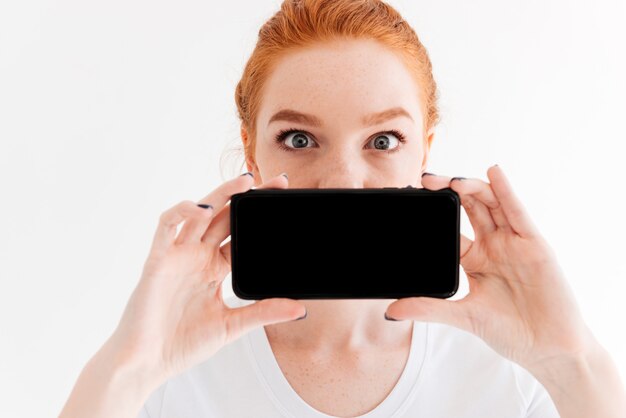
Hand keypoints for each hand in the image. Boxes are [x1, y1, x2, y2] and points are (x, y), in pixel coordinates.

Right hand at [110, 172, 306, 383]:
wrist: (147, 363)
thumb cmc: (183, 344)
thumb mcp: (232, 325)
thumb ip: (263, 312)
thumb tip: (299, 308)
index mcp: (214, 269)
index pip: (242, 235)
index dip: (260, 219)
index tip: (284, 205)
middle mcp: (198, 257)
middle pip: (226, 218)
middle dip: (247, 198)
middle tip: (276, 182)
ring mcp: (178, 255)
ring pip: (199, 213)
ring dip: (220, 195)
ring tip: (245, 182)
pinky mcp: (158, 259)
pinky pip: (166, 225)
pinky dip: (182, 211)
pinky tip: (202, 210)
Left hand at [384, 164, 594, 371]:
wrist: (549, 349)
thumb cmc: (511, 332)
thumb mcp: (463, 317)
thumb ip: (428, 310)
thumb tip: (391, 311)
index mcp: (474, 259)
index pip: (451, 227)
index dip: (435, 212)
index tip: (414, 199)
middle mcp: (494, 245)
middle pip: (469, 208)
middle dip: (448, 191)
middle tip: (425, 181)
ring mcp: (514, 242)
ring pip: (491, 204)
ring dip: (471, 187)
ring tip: (451, 180)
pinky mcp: (535, 244)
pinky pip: (518, 213)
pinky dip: (506, 191)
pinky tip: (494, 172)